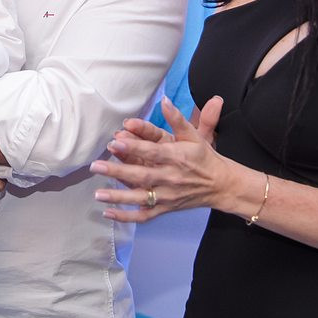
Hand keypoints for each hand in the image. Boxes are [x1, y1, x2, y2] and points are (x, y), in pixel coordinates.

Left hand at [89, 96, 225, 221]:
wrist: (221, 185)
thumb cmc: (204, 157)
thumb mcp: (194, 135)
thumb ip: (177, 119)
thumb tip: (164, 99)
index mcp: (176, 157)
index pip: (151, 151)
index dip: (133, 147)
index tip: (114, 141)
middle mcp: (170, 177)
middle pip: (141, 175)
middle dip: (117, 171)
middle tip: (96, 166)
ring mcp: (167, 196)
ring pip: (140, 198)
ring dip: (118, 197)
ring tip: (98, 194)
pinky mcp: (166, 208)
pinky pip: (144, 216)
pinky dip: (126, 217)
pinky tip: (108, 213)